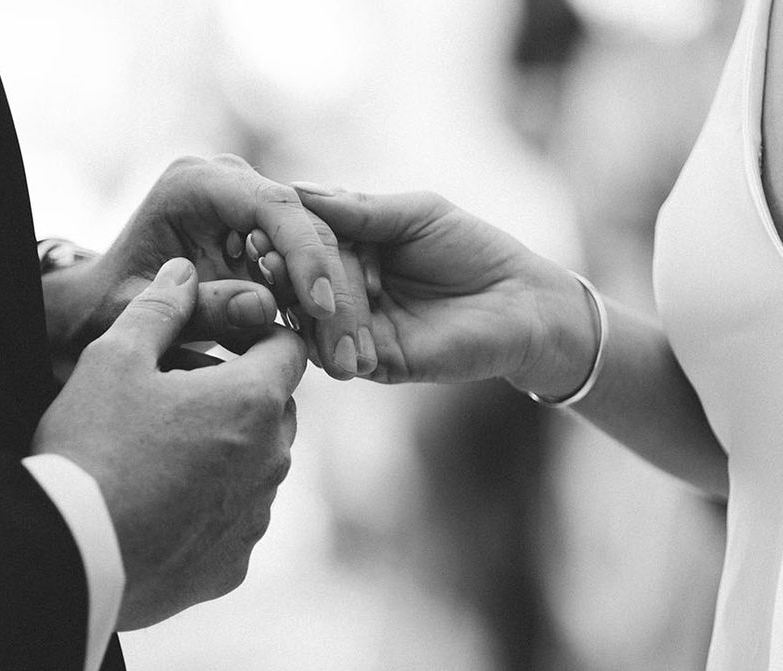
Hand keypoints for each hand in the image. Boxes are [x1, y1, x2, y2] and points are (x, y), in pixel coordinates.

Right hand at [32, 257, 306, 629]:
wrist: (70, 551)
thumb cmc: (93, 446)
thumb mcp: (114, 358)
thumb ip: (159, 308)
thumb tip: (185, 271)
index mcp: (253, 401)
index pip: (287, 348)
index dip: (254, 336)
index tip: (215, 342)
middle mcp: (273, 460)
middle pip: (276, 409)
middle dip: (239, 395)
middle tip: (176, 398)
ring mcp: (257, 517)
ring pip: (259, 467)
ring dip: (227, 452)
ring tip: (163, 455)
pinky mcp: (235, 564)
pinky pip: (237, 521)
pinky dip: (212, 508)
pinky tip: (161, 508)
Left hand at [47, 155, 368, 381]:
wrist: (103, 306)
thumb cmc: (111, 308)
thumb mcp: (146, 313)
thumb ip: (200, 308)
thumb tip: (265, 307)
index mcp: (196, 185)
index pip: (271, 206)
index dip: (305, 254)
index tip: (322, 308)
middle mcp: (231, 186)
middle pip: (306, 226)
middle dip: (333, 289)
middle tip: (348, 349)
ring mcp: (252, 209)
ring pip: (318, 250)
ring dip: (337, 307)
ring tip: (349, 360)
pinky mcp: (266, 239)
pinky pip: (308, 271)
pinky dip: (322, 312)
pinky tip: (334, 353)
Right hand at [289, 185, 595, 394]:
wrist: (521, 303)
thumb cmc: (475, 249)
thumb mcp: (417, 216)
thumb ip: (361, 210)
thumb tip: (299, 189)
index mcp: (355, 252)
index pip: (311, 245)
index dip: (290, 239)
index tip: (267, 230)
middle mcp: (350, 293)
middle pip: (307, 286)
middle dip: (293, 276)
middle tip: (273, 264)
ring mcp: (361, 331)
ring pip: (318, 323)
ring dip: (307, 310)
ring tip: (300, 297)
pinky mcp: (378, 364)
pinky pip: (343, 356)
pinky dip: (332, 344)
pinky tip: (329, 332)